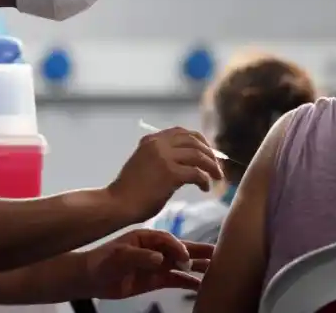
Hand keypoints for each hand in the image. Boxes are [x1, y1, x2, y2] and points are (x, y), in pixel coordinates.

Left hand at [81, 229, 212, 298]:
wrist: (92, 278)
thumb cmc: (102, 262)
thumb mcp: (118, 257)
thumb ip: (139, 257)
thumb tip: (159, 259)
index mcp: (145, 237)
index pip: (167, 240)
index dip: (177, 248)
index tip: (185, 258)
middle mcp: (154, 249)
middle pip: (180, 249)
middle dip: (198, 251)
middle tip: (218, 253)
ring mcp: (156, 264)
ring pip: (181, 265)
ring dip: (197, 266)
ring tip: (216, 268)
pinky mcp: (155, 279)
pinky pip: (175, 280)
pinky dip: (188, 282)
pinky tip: (201, 285)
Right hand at [107, 126, 223, 222]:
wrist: (118, 203)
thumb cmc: (130, 190)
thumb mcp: (144, 163)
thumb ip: (161, 157)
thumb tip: (186, 161)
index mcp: (151, 140)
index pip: (182, 132)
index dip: (199, 141)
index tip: (208, 153)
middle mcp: (158, 144)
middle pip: (194, 140)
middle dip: (210, 153)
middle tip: (216, 167)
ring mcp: (164, 157)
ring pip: (198, 155)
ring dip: (212, 166)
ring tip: (217, 177)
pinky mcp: (170, 174)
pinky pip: (197, 173)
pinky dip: (205, 181)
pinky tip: (205, 189)